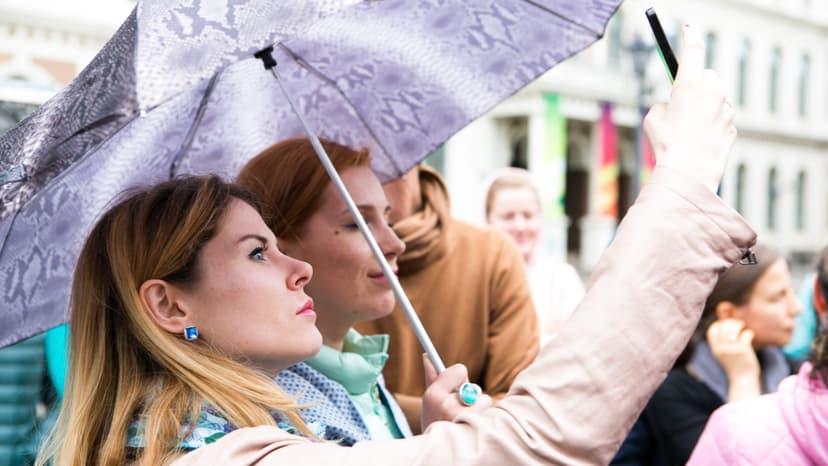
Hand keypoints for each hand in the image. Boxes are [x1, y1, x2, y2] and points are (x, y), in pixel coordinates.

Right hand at [420, 354, 491, 429]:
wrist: (442, 455)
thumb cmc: (437, 424)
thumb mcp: (430, 403)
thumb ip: (432, 379)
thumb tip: (427, 357)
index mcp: (433, 396)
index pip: (459, 369)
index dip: (458, 378)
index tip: (454, 387)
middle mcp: (446, 406)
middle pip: (472, 385)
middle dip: (468, 396)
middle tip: (458, 410)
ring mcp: (462, 418)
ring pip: (482, 398)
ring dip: (478, 409)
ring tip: (466, 422)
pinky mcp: (477, 428)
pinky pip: (489, 412)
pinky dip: (485, 418)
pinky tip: (475, 428)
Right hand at [643, 24, 735, 192]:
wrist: (690, 172)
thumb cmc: (667, 145)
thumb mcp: (652, 120)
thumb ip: (662, 105)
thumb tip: (671, 105)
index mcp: (689, 85)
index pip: (692, 50)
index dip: (690, 36)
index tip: (689, 28)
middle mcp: (712, 93)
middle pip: (708, 76)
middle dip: (698, 83)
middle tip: (682, 100)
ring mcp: (725, 110)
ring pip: (716, 98)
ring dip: (705, 106)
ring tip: (689, 128)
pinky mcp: (732, 127)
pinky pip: (721, 119)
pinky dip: (712, 124)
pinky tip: (700, 140)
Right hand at [707, 319, 758, 379]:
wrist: (743, 380)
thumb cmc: (734, 366)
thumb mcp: (723, 355)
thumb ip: (721, 344)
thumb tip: (723, 328)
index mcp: (715, 350)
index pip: (712, 331)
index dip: (718, 325)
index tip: (725, 325)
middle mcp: (722, 349)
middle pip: (722, 328)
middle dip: (729, 322)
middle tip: (736, 323)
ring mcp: (732, 349)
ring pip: (732, 329)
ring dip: (738, 325)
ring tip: (743, 325)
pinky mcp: (743, 350)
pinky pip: (745, 334)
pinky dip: (748, 332)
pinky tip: (750, 334)